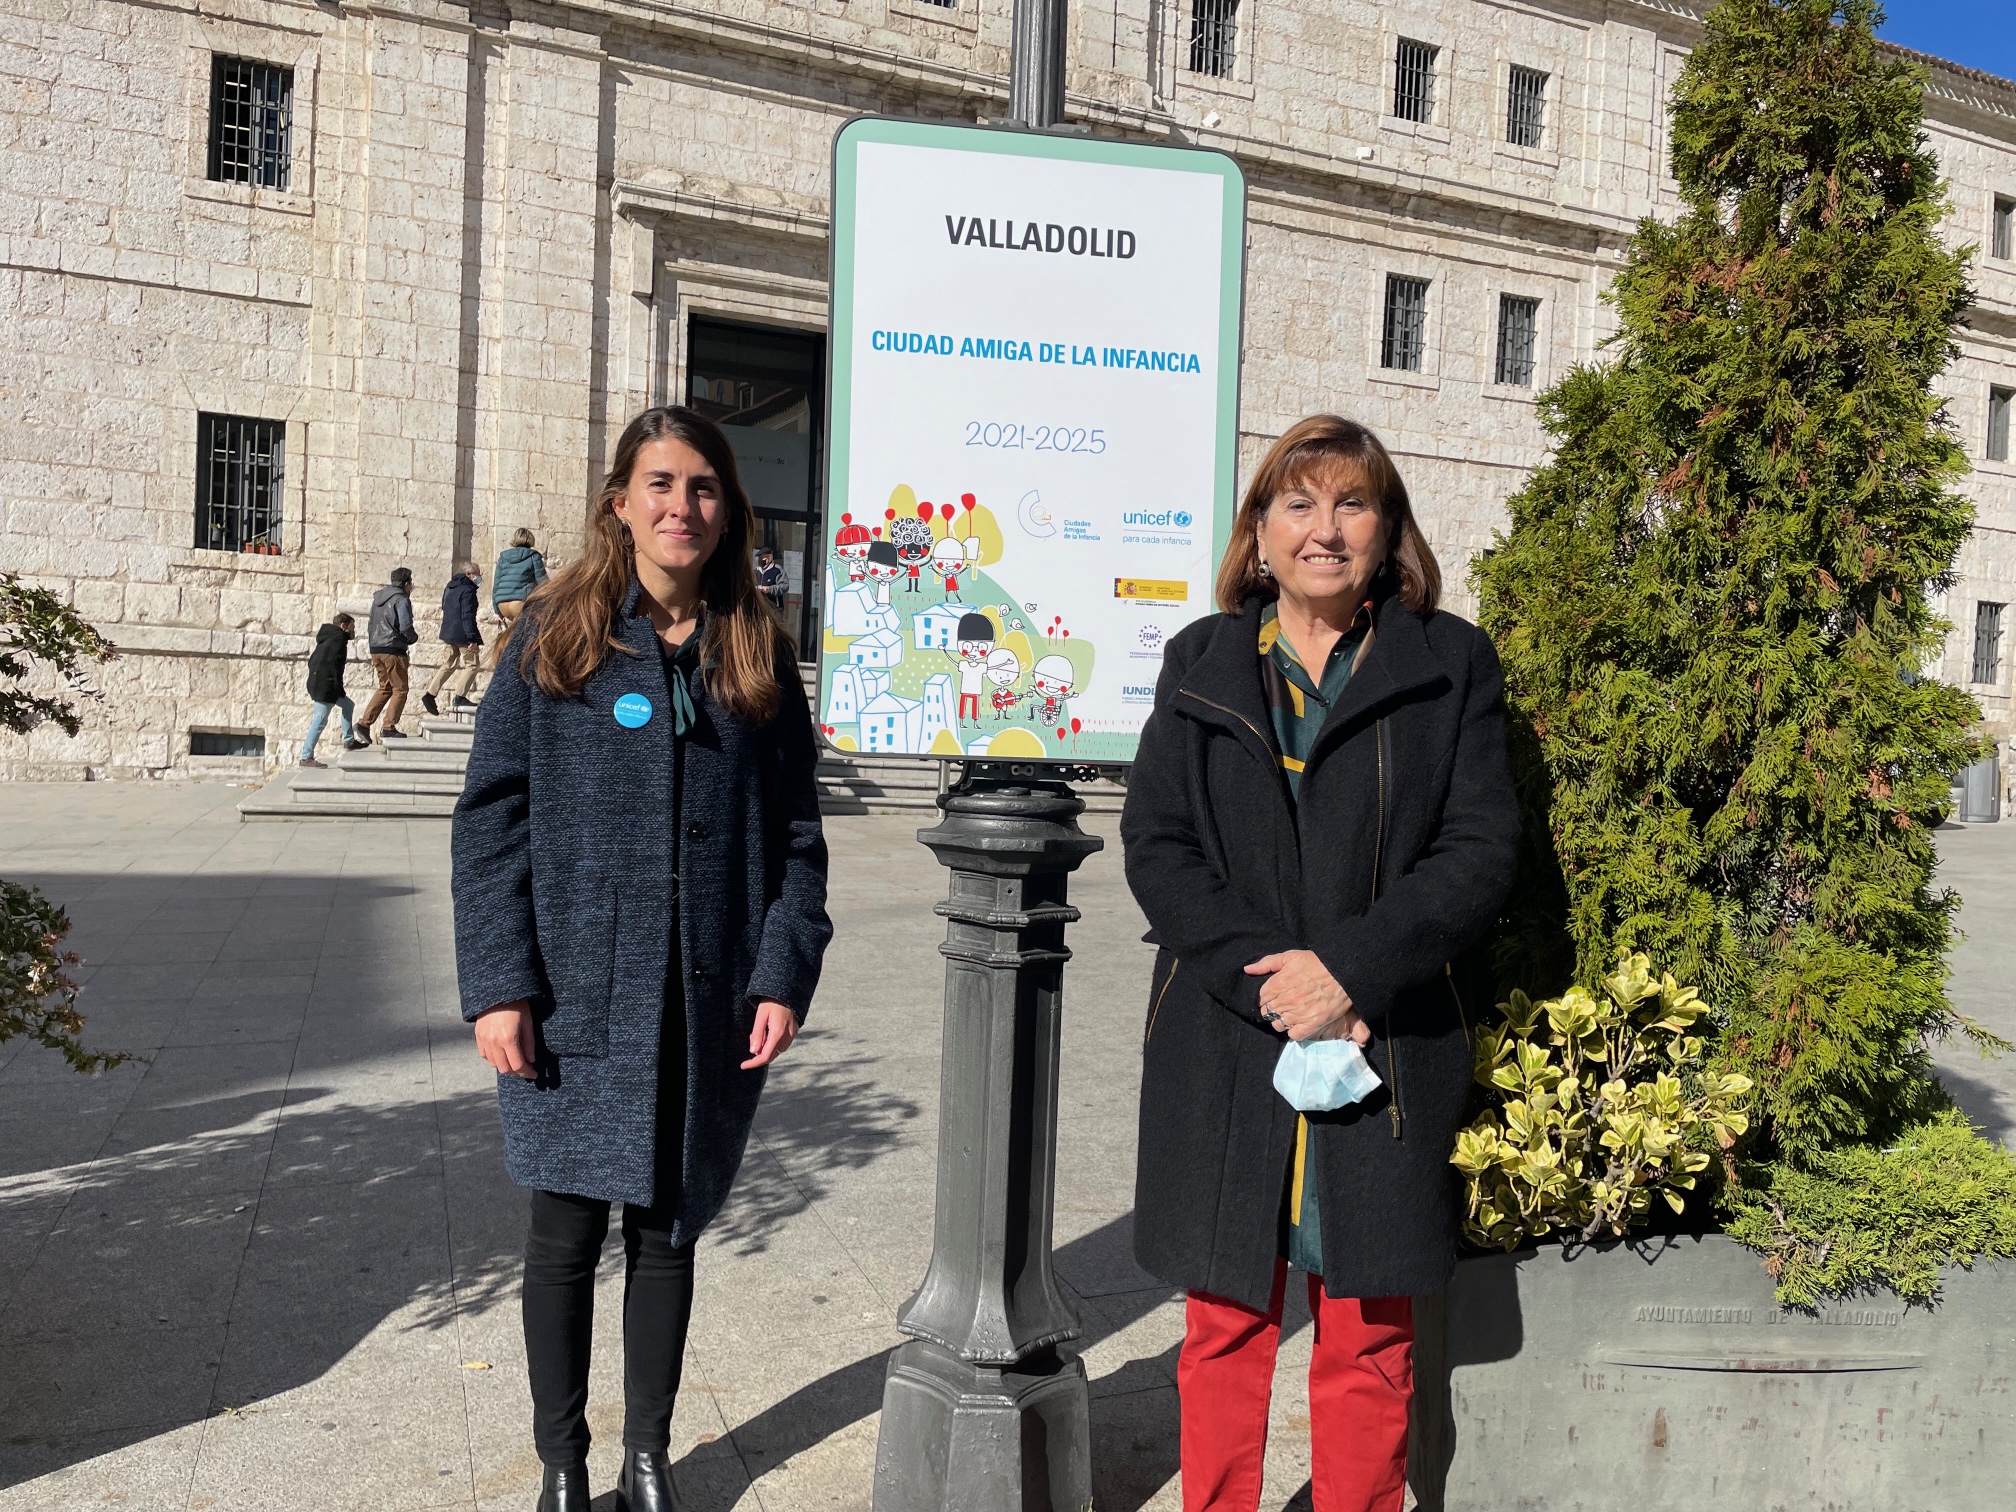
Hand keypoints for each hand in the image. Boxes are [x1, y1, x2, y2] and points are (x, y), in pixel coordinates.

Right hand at [475, 999, 536, 1078]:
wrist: (496, 990)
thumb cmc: (517, 1004)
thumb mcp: (528, 1022)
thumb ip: (529, 1043)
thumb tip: (531, 1060)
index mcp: (509, 1038)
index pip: (518, 1065)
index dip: (527, 1073)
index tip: (534, 1074)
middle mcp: (494, 1042)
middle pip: (504, 1069)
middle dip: (516, 1072)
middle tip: (525, 1068)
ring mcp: (484, 1039)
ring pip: (493, 1064)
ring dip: (504, 1065)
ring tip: (514, 1060)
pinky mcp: (478, 1036)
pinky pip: (484, 1055)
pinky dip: (493, 1058)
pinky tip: (501, 1053)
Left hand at [741, 1000, 800, 1068]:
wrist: (787, 992)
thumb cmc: (772, 1002)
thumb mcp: (760, 1016)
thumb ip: (757, 1034)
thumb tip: (753, 1051)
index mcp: (777, 1033)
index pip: (764, 1056)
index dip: (753, 1063)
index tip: (743, 1065)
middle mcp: (787, 1037)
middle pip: (771, 1056)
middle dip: (758, 1054)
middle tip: (752, 1040)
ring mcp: (792, 1036)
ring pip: (776, 1051)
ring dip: (766, 1048)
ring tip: (760, 1032)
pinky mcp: (794, 1033)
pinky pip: (782, 1045)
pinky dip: (772, 1044)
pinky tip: (768, 1033)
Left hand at [1243, 951, 1369, 1044]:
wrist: (1343, 972)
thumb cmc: (1317, 963)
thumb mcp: (1290, 956)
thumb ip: (1267, 963)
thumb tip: (1247, 969)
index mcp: (1278, 984)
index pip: (1262, 998)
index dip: (1268, 998)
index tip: (1277, 996)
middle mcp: (1285, 1000)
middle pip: (1269, 1012)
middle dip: (1274, 1009)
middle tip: (1286, 1004)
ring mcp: (1298, 1013)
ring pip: (1279, 1025)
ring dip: (1284, 1020)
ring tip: (1294, 1013)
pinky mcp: (1311, 1024)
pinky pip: (1294, 1035)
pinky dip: (1296, 1031)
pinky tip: (1301, 1022)